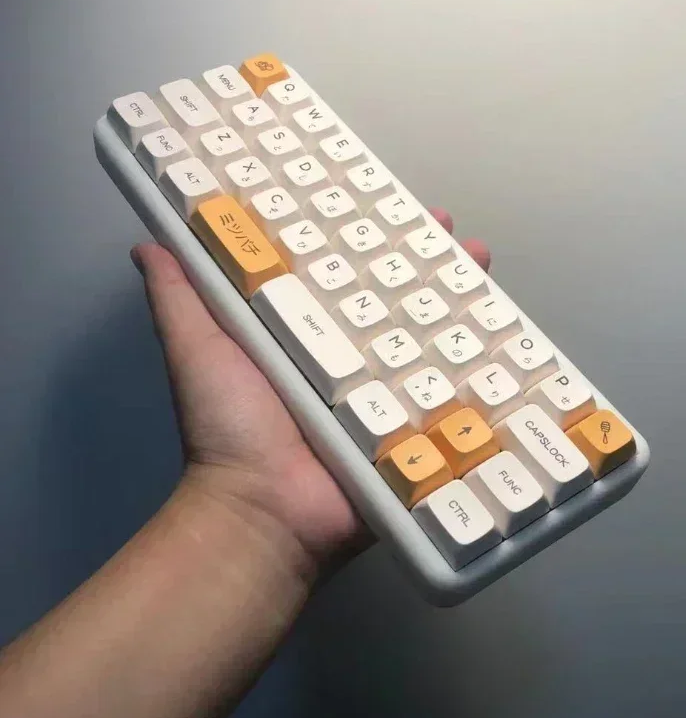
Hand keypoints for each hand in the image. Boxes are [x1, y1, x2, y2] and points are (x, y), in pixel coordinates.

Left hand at [132, 209, 490, 576]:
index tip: (382, 201)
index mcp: (305, 335)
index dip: (361, 237)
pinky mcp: (413, 429)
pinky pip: (451, 390)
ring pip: (429, 336)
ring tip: (482, 261)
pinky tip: (505, 332)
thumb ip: (180, 301)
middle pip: (394, 298)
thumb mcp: (198, 353)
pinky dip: (480, 364)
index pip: (339, 272)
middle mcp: (349, 358)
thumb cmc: (231, 428)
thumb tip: (147, 243)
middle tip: (451, 228)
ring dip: (459, 300)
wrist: (266, 515)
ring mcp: (386, 394)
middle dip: (424, 261)